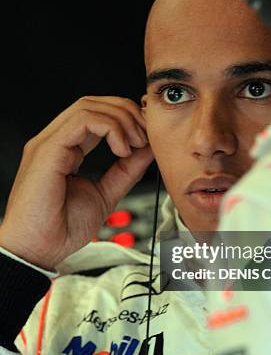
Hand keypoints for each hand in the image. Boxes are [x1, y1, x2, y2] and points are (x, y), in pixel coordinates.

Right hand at [0, 96, 153, 269]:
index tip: (147, 135)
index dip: (126, 118)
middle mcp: (55, 141)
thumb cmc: (60, 229)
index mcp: (66, 149)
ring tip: (136, 144)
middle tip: (146, 136)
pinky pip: (82, 120)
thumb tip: (146, 151)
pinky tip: (122, 149)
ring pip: (89, 106)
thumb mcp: (106, 194)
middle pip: (94, 103)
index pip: (96, 116)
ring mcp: (49, 143)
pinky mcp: (47, 150)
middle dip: (127, 113)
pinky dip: (110, 128)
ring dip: (122, 120)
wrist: (39, 251)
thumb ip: (126, 171)